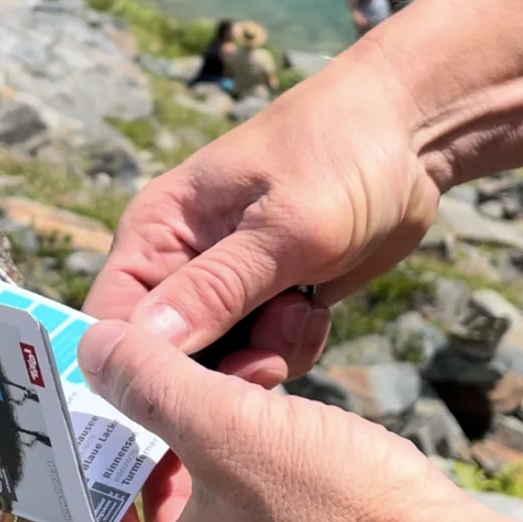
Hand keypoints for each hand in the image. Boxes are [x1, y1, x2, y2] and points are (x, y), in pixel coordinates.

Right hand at [86, 43, 440, 386]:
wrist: (410, 133)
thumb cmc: (338, 154)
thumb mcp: (281, 228)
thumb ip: (214, 291)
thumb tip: (138, 348)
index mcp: (156, 231)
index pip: (112, 322)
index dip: (143, 368)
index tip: (199, 389)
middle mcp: (179, 262)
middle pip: (165, 356)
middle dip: (218, 368)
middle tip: (269, 355)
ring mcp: (225, 284)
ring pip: (219, 363)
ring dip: (264, 356)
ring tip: (302, 310)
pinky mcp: (269, 300)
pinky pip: (262, 355)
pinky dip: (290, 347)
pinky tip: (316, 310)